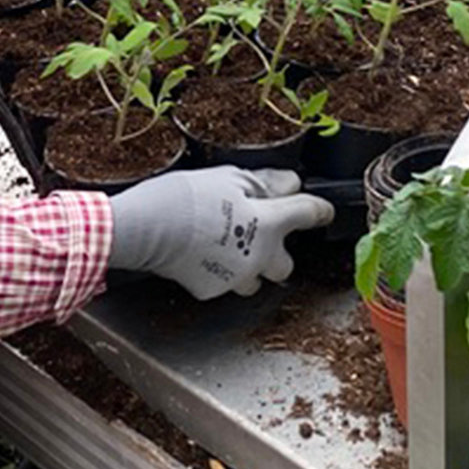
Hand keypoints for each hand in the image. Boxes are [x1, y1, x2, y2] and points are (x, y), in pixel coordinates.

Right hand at [107, 167, 334, 299]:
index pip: (310, 214)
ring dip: (247, 267)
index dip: (320, 210)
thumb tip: (290, 183)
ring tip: (223, 247)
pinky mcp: (213, 290)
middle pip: (285, 265)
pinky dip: (217, 272)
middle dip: (275, 253)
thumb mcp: (228, 178)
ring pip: (254, 280)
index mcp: (270, 223)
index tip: (322, 211)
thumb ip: (264, 183)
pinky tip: (200, 255)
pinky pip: (224, 284)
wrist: (146, 227)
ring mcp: (237, 278)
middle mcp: (261, 256)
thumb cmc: (185, 197)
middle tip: (254, 235)